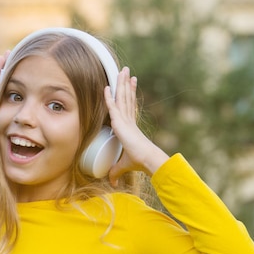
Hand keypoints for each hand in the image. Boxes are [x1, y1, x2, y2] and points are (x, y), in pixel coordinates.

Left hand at [104, 67, 168, 185]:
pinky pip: (113, 107)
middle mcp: (129, 120)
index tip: (130, 84)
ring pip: (122, 97)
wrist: (147, 159)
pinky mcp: (121, 123)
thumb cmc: (138, 162)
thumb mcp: (122, 165)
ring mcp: (126, 120)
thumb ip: (115, 171)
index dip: (129, 94)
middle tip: (126, 70)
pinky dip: (108, 97)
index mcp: (131, 126)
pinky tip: (106, 87)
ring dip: (121, 84)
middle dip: (125, 83)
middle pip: (126, 97)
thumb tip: (112, 183)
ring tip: (123, 70)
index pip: (129, 106)